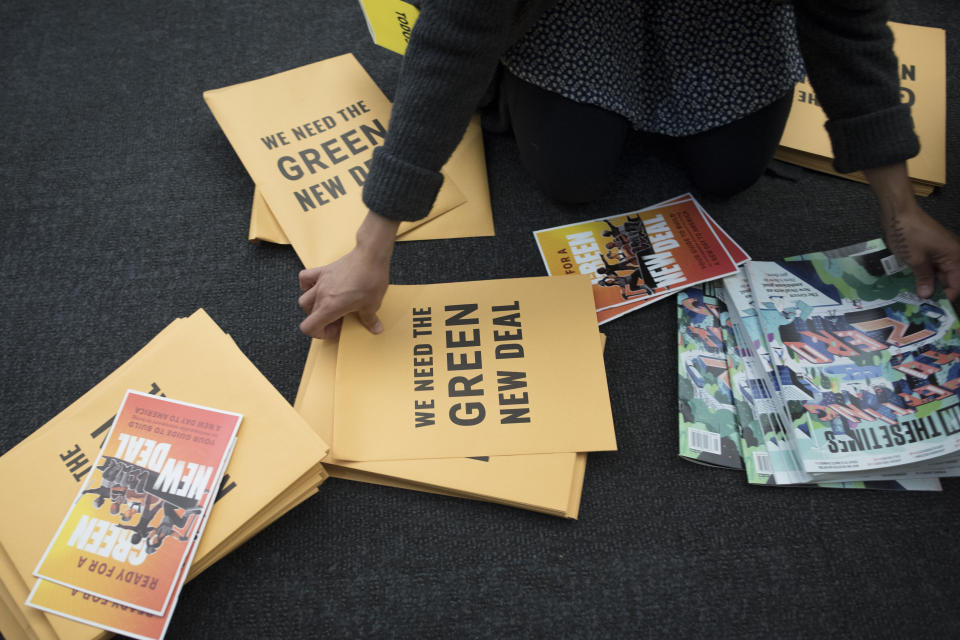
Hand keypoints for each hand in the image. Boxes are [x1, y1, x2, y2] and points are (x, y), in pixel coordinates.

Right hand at [298, 211, 399, 338]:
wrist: (370, 255)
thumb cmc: (371, 279)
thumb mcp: (372, 304)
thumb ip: (370, 319)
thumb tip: (376, 329)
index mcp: (330, 307)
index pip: (308, 327)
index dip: (319, 334)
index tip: (335, 330)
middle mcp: (320, 295)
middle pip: (309, 315)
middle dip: (322, 321)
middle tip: (339, 320)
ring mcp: (320, 282)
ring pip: (304, 299)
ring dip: (313, 307)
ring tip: (329, 306)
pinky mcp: (323, 270)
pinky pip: (305, 278)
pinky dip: (308, 285)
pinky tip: (319, 288)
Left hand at [864, 163, 959, 299]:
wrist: (899, 212)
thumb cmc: (909, 235)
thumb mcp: (916, 260)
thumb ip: (924, 279)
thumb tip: (927, 295)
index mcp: (955, 257)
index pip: (957, 285)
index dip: (946, 297)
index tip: (932, 309)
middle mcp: (952, 255)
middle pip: (948, 280)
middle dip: (935, 292)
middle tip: (919, 306)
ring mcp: (940, 252)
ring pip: (938, 274)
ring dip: (927, 284)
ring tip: (913, 298)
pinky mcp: (929, 250)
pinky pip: (929, 266)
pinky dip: (922, 275)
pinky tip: (911, 284)